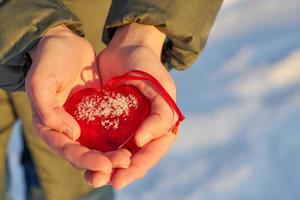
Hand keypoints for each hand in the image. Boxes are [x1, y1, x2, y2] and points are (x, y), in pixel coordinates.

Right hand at [25, 25, 130, 175]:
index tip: (105, 164)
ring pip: (97, 145)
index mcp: (49, 126)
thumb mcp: (41, 81)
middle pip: (84, 153)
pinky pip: (107, 128)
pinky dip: (117, 137)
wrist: (65, 43)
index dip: (86, 160)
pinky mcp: (96, 112)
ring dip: (112, 154)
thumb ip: (48, 109)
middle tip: (124, 161)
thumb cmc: (49, 59)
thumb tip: (71, 135)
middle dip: (104, 161)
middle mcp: (65, 128)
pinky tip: (133, 141)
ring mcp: (82, 121)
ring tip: (129, 157)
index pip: (67, 150)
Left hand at [85, 23, 177, 188]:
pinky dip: (95, 152)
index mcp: (161, 126)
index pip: (152, 153)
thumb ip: (160, 114)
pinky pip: (103, 140)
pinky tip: (84, 160)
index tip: (120, 177)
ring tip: (90, 178)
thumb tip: (142, 141)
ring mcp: (127, 127)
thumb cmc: (147, 66)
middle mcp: (145, 130)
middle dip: (119, 172)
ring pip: (117, 154)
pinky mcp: (110, 121)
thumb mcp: (160, 87)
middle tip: (102, 181)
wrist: (126, 48)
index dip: (137, 167)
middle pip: (134, 159)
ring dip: (105, 167)